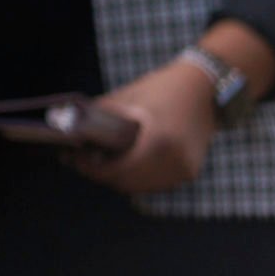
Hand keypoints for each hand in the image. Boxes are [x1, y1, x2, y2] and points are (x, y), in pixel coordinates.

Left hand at [77, 58, 216, 195]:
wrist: (205, 90)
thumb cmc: (162, 88)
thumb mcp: (126, 98)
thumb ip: (99, 118)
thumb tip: (69, 132)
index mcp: (159, 143)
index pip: (117, 171)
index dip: (91, 169)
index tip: (71, 158)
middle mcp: (176, 163)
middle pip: (127, 183)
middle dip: (100, 174)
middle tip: (79, 160)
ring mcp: (184, 171)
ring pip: (140, 187)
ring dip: (118, 178)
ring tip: (96, 160)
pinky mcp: (188, 173)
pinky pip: (154, 183)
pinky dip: (136, 177)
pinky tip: (120, 163)